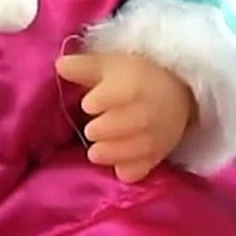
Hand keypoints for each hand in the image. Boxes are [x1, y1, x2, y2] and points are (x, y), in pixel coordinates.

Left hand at [55, 52, 192, 182]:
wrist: (176, 94)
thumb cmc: (135, 77)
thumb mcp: (109, 65)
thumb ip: (84, 67)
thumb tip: (59, 65)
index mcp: (132, 87)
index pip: (111, 98)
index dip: (95, 102)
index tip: (89, 104)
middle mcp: (145, 113)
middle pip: (121, 125)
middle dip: (101, 130)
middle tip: (91, 130)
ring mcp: (153, 137)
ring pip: (132, 150)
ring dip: (110, 153)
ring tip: (95, 152)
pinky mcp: (157, 156)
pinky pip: (142, 169)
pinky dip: (129, 170)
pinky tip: (118, 167)